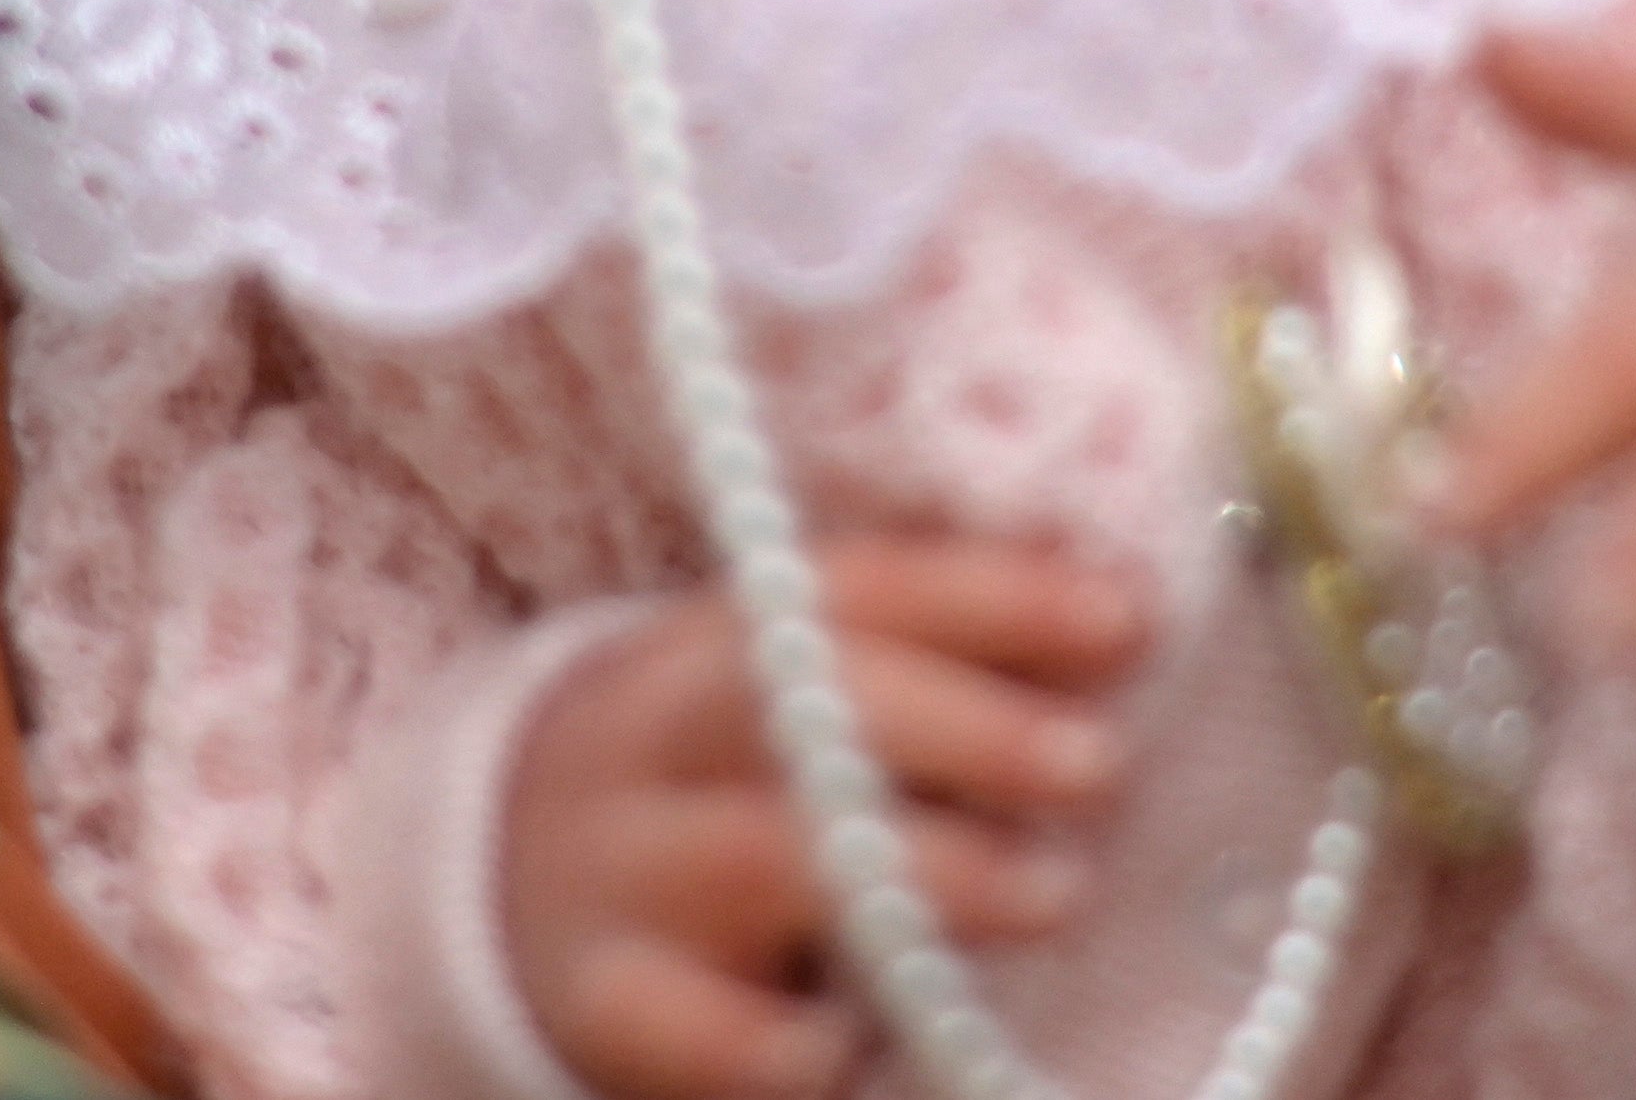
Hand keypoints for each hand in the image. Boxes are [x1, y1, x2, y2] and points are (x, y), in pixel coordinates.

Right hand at [502, 536, 1149, 1099]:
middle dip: (965, 728)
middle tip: (1100, 766)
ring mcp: (619, 876)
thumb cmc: (732, 786)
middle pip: (796, 702)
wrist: (510, 889)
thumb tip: (1125, 626)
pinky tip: (858, 1048)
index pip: (857, 587)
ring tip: (1052, 896)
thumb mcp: (804, 699)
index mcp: (720, 636)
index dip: (994, 596)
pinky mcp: (605, 1007)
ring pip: (760, 855)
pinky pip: (692, 1030)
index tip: (1125, 624)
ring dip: (924, 873)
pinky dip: (781, 1042)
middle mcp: (654, 738)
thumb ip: (943, 663)